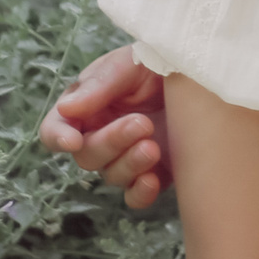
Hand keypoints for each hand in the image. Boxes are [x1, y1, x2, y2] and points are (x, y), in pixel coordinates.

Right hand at [39, 45, 172, 208]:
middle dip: (111, 142)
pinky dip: (140, 193)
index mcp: (86, 106)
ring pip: (112, 176)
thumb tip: (66, 109)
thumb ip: (100, 84)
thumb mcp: (130, 63)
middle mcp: (101, 135)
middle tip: (142, 124)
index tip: (73, 140)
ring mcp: (126, 157)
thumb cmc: (158, 62)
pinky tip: (152, 180)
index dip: (58, 137)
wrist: (202, 78)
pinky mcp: (152, 173)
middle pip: (87, 156)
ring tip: (153, 146)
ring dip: (130, 164)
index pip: (56, 128)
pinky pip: (136, 196)